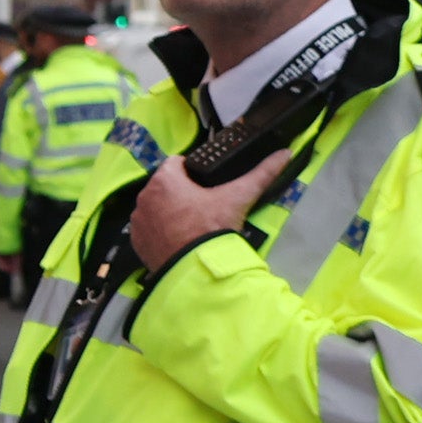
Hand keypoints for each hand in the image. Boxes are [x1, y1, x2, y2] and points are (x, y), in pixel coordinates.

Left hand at [124, 144, 292, 276]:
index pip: (175, 162)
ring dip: (169, 209)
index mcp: (164, 180)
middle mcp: (145, 196)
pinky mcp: (136, 241)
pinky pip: (148, 227)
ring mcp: (137, 220)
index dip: (191, 169)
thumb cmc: (213, 227)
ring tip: (191, 222)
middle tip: (202, 204)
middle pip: (165, 185)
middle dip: (181, 191)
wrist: (197, 269)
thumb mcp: (238, 197)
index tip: (205, 181)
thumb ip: (262, 173)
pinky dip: (160, 229)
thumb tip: (285, 153)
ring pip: (155, 206)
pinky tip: (178, 237)